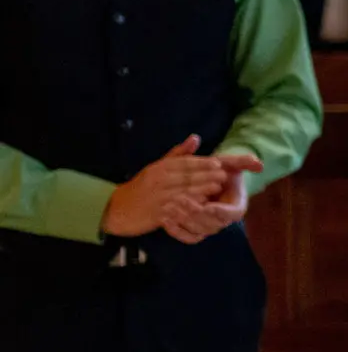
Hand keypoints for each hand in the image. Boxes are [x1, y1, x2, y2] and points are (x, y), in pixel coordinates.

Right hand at [101, 137, 231, 238]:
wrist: (119, 209)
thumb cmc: (143, 187)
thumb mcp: (157, 167)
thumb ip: (178, 154)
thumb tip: (196, 137)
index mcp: (160, 168)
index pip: (184, 163)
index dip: (202, 163)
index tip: (218, 163)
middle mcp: (158, 181)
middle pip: (186, 177)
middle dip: (206, 175)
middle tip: (224, 175)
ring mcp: (158, 197)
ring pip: (183, 192)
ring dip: (201, 189)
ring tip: (217, 187)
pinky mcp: (158, 213)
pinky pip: (176, 208)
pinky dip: (190, 206)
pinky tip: (202, 205)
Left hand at [161, 152, 262, 244]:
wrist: (210, 180)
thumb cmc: (221, 172)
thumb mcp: (232, 164)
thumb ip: (245, 162)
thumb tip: (259, 165)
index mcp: (236, 208)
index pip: (230, 214)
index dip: (219, 211)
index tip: (207, 206)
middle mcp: (224, 221)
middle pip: (211, 225)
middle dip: (194, 214)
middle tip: (179, 200)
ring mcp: (209, 228)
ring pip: (198, 231)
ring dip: (183, 221)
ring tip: (168, 208)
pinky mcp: (196, 231)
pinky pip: (187, 237)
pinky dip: (176, 231)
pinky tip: (164, 220)